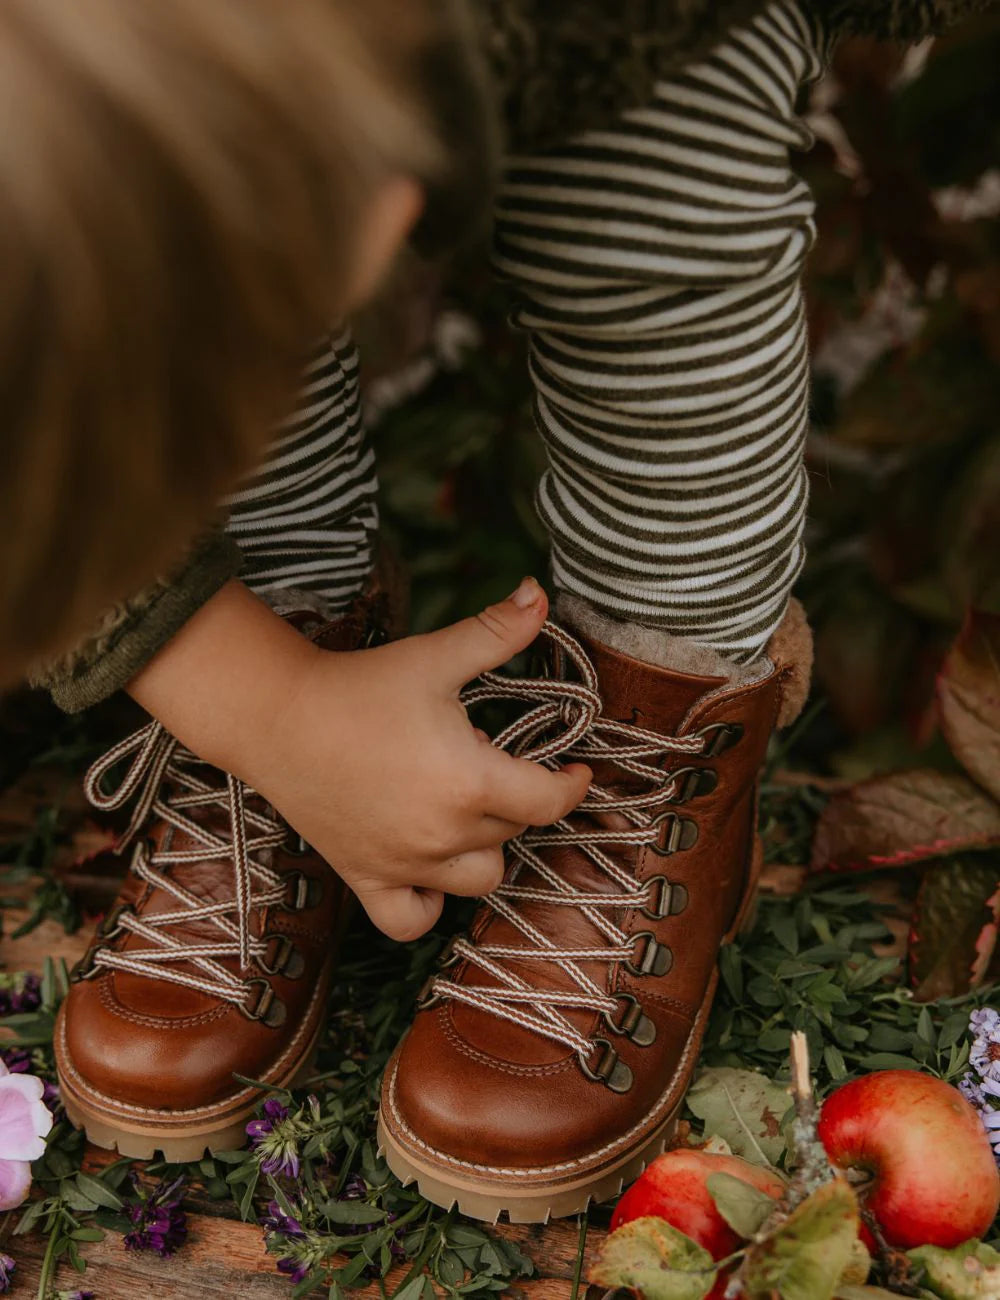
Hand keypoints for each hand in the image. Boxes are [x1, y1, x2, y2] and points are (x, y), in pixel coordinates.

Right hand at [260, 577, 589, 938]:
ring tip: (467, 809)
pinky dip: (432, 903)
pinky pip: (414, 919)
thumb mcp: (435, 656)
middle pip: (512, 831)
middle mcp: (443, 835)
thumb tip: (541, 593)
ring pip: (479, 878)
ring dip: (486, 847)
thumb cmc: (359, 685)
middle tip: (486, 760)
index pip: (549, 802)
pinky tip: (432, 870)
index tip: (576, 770)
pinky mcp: (366, 879)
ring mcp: (404, 865)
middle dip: (515, 798)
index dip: (572, 785)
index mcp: (470, 783)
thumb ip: (497, 631)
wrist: (277, 716)